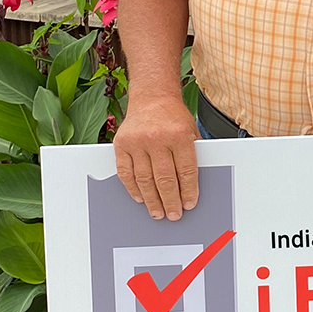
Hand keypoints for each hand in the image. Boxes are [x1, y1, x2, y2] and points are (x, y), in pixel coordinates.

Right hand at [112, 95, 200, 219]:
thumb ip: (191, 155)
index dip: (188, 191)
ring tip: (157, 212)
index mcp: (179, 135)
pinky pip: (126, 172)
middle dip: (170, 201)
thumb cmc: (174, 117)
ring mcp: (137, 141)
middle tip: (173, 214)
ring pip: (144, 180)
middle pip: (164, 179)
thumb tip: (190, 188)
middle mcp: (157, 138)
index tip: (189, 204)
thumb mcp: (190, 132)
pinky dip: (133, 188)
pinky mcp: (121, 144)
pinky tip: (140, 198)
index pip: (185, 171)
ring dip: (152, 200)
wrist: (152, 97)